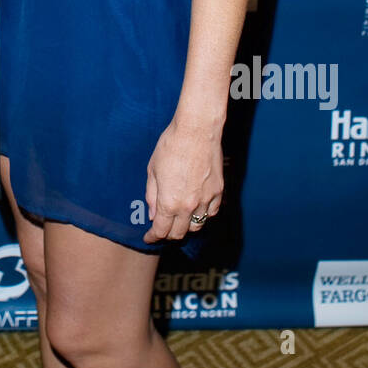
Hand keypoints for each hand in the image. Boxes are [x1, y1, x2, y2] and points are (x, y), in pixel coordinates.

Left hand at [143, 119, 222, 243]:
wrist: (196, 130)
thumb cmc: (171, 145)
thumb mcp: (153, 170)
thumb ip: (152, 195)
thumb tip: (153, 214)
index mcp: (169, 202)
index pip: (161, 231)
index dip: (153, 237)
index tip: (149, 237)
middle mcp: (189, 206)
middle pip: (179, 232)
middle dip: (168, 234)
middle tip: (162, 229)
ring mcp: (206, 200)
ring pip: (197, 226)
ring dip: (186, 226)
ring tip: (179, 220)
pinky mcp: (218, 191)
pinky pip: (212, 212)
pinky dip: (203, 215)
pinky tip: (197, 209)